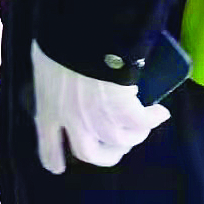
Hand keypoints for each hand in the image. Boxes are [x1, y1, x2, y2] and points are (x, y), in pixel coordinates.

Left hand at [30, 40, 170, 173]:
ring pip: (121, 142)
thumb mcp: (42, 62)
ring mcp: (100, 120)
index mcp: (48, 109)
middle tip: (117, 150)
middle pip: (90, 154)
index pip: (47, 144)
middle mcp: (74, 122)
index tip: (57, 168)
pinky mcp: (124, 112)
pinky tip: (160, 112)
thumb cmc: (57, 42)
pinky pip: (143, 122)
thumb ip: (49, 79)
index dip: (53, 158)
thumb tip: (55, 76)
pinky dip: (154, 118)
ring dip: (133, 135)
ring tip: (140, 125)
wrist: (84, 35)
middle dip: (106, 156)